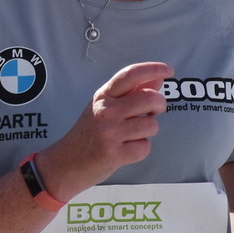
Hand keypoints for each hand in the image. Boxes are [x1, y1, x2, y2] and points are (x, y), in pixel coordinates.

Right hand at [36, 62, 170, 200]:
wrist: (65, 163)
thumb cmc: (89, 133)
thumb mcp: (105, 107)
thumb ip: (130, 92)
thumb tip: (157, 79)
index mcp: (104, 96)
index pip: (131, 74)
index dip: (153, 69)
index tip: (167, 70)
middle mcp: (106, 111)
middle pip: (150, 99)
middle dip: (159, 105)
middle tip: (153, 111)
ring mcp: (110, 133)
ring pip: (151, 125)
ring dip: (147, 131)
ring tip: (131, 135)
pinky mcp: (114, 154)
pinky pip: (144, 147)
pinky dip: (140, 149)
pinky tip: (126, 149)